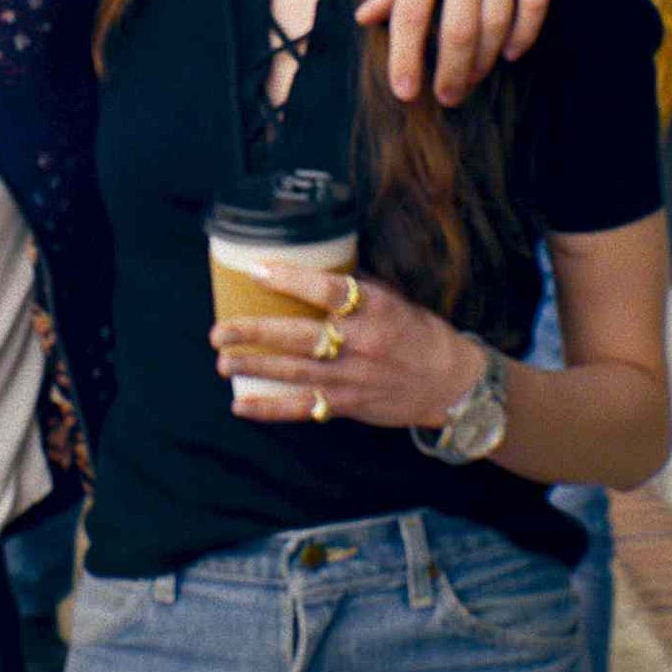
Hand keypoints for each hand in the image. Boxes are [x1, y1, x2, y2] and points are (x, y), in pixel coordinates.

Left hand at [209, 262, 482, 429]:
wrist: (452, 384)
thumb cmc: (418, 332)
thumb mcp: (393, 298)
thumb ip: (354, 285)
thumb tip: (309, 262)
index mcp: (375, 309)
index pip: (328, 290)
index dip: (290, 280)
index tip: (256, 271)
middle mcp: (362, 344)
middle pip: (300, 338)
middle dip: (255, 334)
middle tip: (219, 330)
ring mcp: (353, 378)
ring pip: (295, 374)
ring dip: (255, 368)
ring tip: (223, 361)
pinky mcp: (348, 405)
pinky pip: (304, 408)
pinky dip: (270, 409)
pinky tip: (241, 406)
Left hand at [356, 0, 555, 105]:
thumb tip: (367, 18)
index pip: (412, 9)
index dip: (407, 56)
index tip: (405, 91)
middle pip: (460, 26)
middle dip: (452, 71)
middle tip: (445, 97)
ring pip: (499, 20)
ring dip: (485, 60)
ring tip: (471, 79)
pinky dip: (525, 34)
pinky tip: (511, 53)